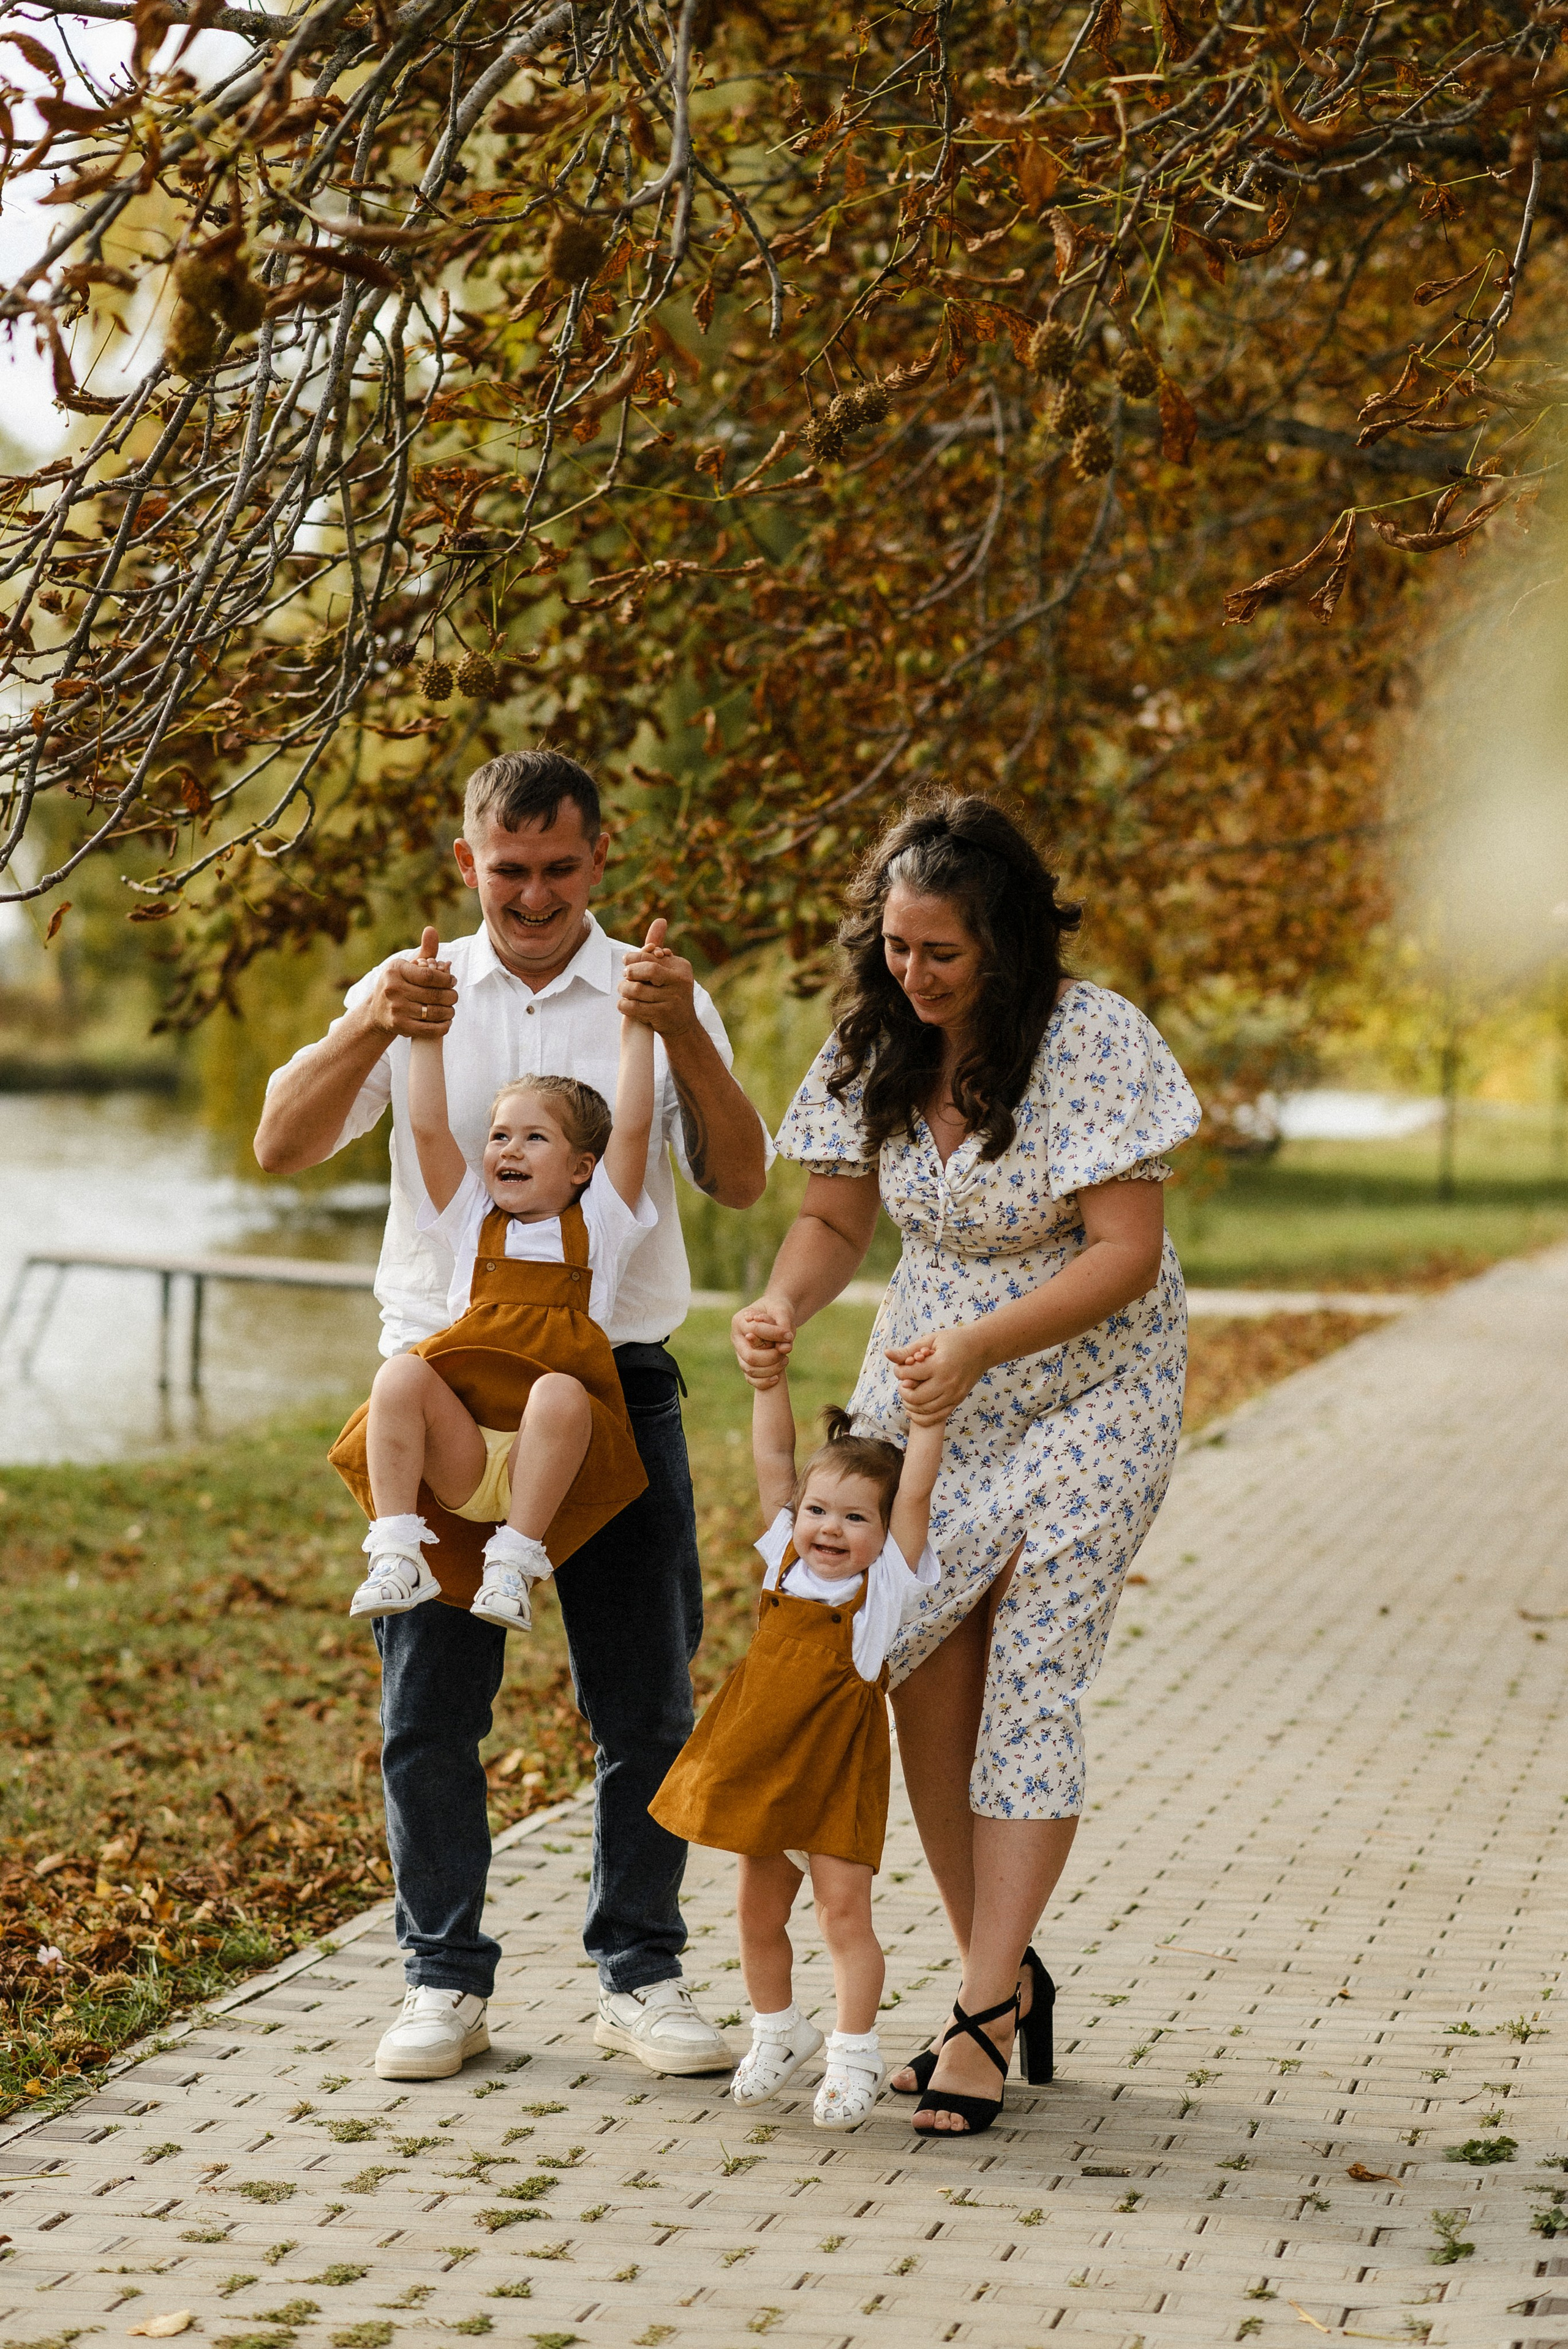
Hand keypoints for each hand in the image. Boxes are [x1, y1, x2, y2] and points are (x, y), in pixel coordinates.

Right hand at [370, 923, 456, 1039]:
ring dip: (449, 1011)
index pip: (429, 975)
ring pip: (433, 1011)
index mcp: (395, 970)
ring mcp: (395, 1008)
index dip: (446, 979)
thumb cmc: (397, 985)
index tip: (452, 981)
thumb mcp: (408, 966)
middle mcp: (393, 988)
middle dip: (451, 996)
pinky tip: (446, 1022)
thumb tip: (432, 929)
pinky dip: (442, 1026)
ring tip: (451, 1009)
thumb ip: (425, 951)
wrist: (376, 1012)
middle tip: (454, 996)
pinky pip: (428, 1029)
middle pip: (434, 994)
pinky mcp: (399, 1026)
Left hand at [618, 916, 697, 1037]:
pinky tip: (624, 1004)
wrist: (682, 1025)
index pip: (652, 957)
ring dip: (624, 990)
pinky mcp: (663, 1016)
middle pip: (648, 971)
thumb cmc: (670, 992)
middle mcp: (681, 982)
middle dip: (630, 972)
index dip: (634, 958)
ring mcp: (672, 1000)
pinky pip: (634, 1008)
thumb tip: (660, 920)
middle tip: (624, 975)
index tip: (626, 962)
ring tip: (623, 990)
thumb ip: (659, 946)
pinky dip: (624, 1005)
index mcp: (681, 967)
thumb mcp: (668, 969)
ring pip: (638, 990)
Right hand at [732, 1296, 794, 1390]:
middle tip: (785, 1350)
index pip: (754, 1331)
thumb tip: (785, 1347)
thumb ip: (783, 1326)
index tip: (789, 1335)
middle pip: (750, 1356)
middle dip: (771, 1356)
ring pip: (750, 1369)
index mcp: (739, 1320)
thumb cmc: (777, 1309)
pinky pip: (751, 1380)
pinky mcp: (746, 1364)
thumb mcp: (782, 1311)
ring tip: (785, 1359)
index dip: (773, 1334)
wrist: (775, 1314)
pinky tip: (777, 1378)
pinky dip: (764, 1382)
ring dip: (771, 1368)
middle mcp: (736, 1338)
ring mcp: (739, 1353)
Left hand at [886, 1327, 985, 1423]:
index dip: (899, 1372)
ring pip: (924, 1410)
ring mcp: (954, 1394)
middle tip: (903, 1384)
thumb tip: (887, 1354)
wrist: (981, 1348)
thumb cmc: (954, 1341)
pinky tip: (912, 1411)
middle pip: (915, 1397)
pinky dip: (921, 1417)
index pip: (909, 1375)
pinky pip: (936, 1417)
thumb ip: (908, 1350)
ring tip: (908, 1395)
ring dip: (910, 1405)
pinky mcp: (958, 1401)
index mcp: (939, 1364)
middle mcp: (947, 1382)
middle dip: (903, 1391)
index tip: (901, 1368)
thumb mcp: (930, 1340)